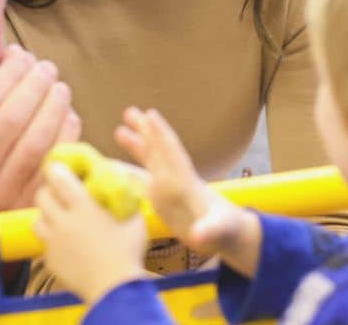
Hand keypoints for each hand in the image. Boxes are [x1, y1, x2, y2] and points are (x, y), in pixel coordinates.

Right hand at [0, 45, 81, 219]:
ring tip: (59, 87)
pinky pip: (55, 161)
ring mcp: (3, 193)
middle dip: (35, 84)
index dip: (8, 73)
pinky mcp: (28, 204)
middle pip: (14, 117)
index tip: (21, 56)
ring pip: (38, 139)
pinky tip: (67, 115)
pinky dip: (66, 133)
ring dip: (55, 105)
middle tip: (46, 67)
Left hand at [34, 163, 147, 303]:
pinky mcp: (51, 261)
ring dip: (46, 215)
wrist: (113, 287)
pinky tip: (67, 244)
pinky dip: (52, 240)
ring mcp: (54, 243)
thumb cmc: (128, 250)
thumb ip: (125, 196)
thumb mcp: (134, 217)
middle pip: (42, 197)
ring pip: (37, 220)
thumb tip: (121, 176)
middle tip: (60, 193)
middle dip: (49, 191)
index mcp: (83, 207)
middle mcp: (63, 222)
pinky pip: (45, 245)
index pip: (59, 178)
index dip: (56, 169)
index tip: (58, 166)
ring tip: (59, 218)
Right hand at [115, 108, 256, 260]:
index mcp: (188, 185)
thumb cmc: (228, 232)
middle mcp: (177, 181)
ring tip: (119, 130)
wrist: (231, 236)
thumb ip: (210, 231)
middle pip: (159, 151)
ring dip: (137, 145)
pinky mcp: (164, 200)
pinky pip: (144, 179)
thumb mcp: (221, 232)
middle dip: (146, 131)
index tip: (151, 115)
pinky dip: (131, 170)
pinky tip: (117, 165)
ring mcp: (170, 189)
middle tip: (129, 110)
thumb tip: (197, 236)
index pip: (173, 155)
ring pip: (150, 161)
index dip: (162, 136)